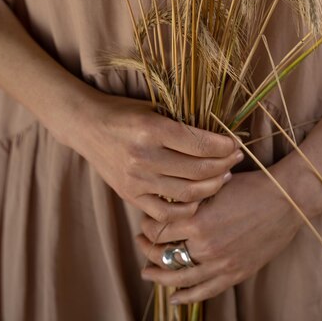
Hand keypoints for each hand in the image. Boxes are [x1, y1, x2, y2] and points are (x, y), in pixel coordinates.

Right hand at [70, 91, 243, 221]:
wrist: (86, 125)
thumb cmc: (123, 112)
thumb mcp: (154, 108)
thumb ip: (183, 123)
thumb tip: (220, 135)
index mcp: (152, 129)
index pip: (200, 143)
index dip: (224, 146)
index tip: (235, 144)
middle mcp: (144, 156)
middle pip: (198, 169)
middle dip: (224, 164)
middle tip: (235, 159)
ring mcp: (136, 180)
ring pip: (188, 193)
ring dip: (212, 186)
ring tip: (222, 177)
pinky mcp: (130, 195)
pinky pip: (166, 213)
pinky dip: (188, 208)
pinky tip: (199, 198)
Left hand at [137, 167, 302, 302]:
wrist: (286, 200)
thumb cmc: (251, 187)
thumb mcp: (214, 186)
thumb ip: (191, 197)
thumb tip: (166, 201)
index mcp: (197, 221)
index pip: (158, 230)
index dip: (147, 226)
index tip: (146, 220)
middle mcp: (205, 246)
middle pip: (163, 255)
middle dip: (147, 249)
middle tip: (140, 243)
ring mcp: (221, 264)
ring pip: (179, 278)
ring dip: (159, 276)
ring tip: (147, 272)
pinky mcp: (236, 274)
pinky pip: (205, 291)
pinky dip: (187, 297)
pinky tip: (174, 298)